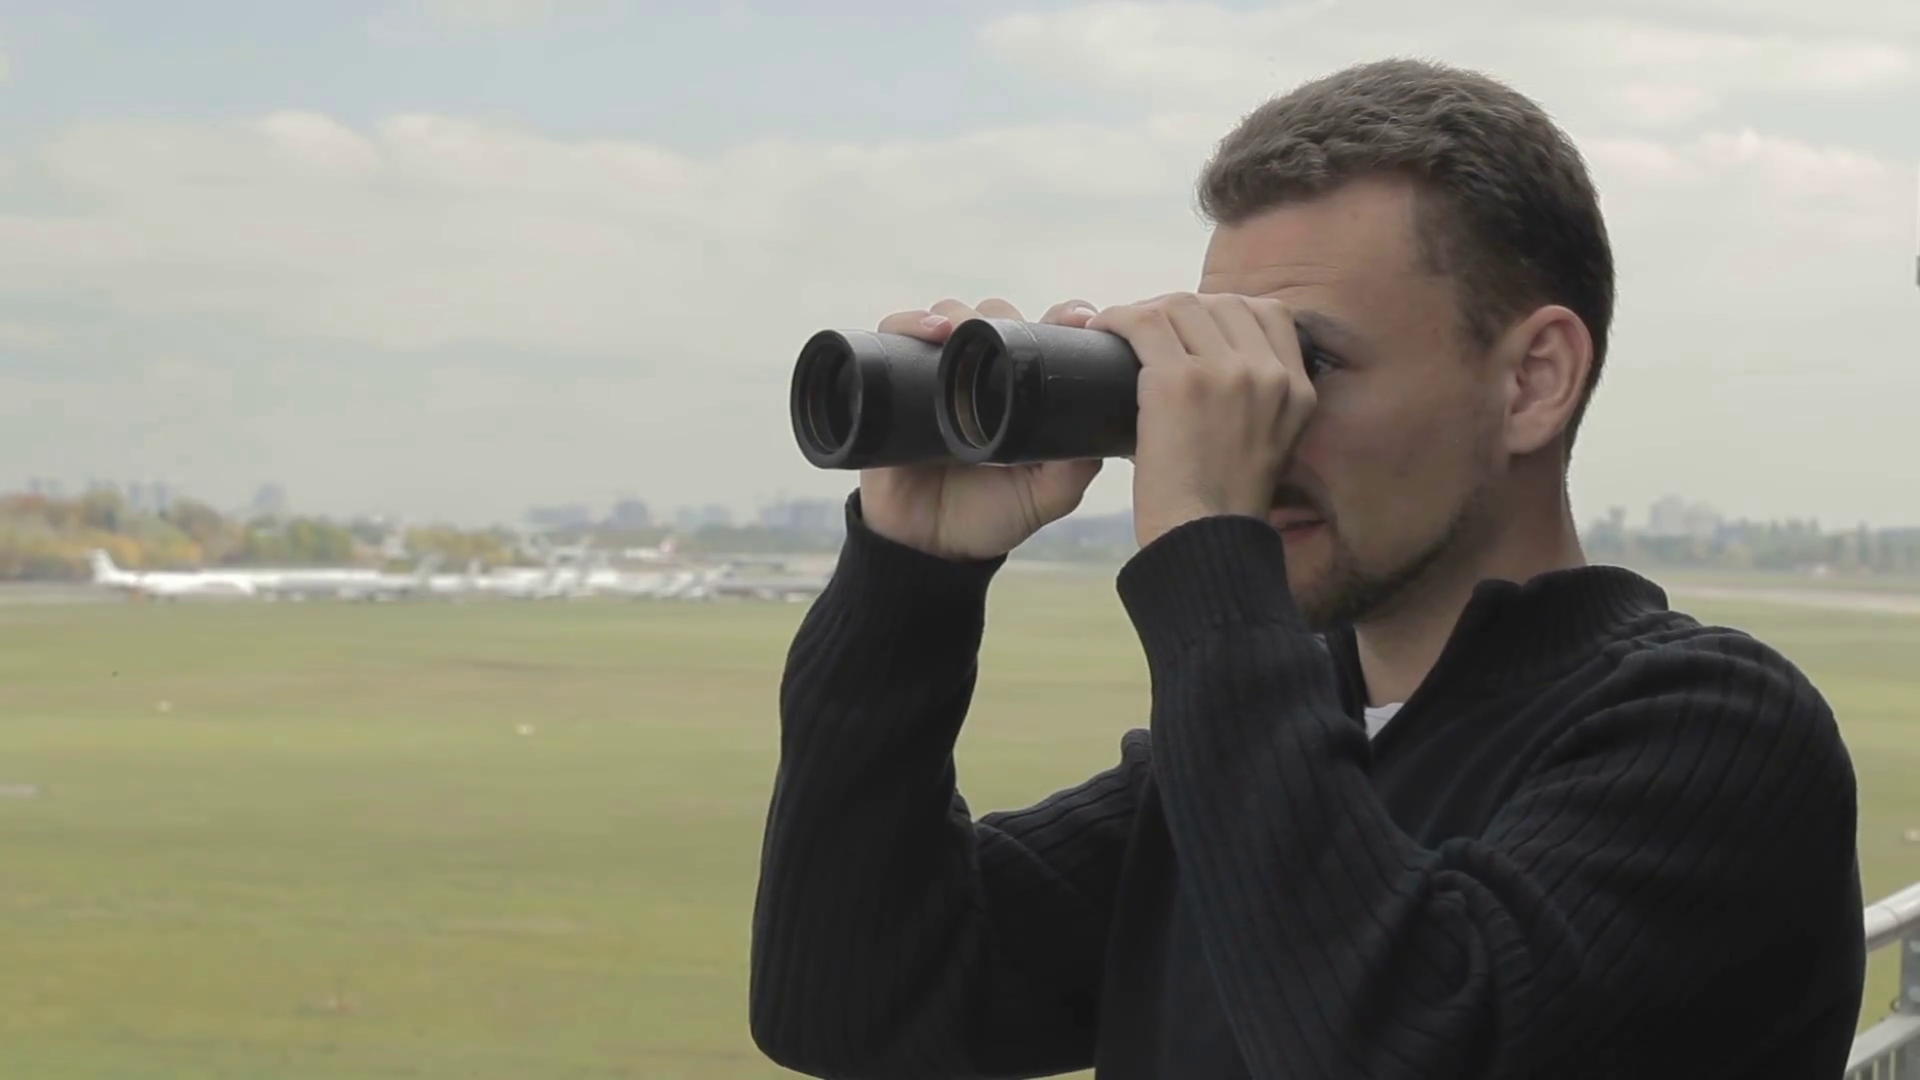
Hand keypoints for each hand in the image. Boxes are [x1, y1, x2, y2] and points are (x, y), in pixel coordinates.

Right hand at [859, 298, 1104, 560]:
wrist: (930, 548)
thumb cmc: (992, 517)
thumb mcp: (1047, 496)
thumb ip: (1074, 467)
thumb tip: (1098, 429)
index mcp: (1021, 391)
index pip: (1042, 337)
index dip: (1061, 318)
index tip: (1079, 319)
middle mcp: (979, 377)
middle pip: (992, 319)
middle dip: (1002, 315)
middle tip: (1013, 329)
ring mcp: (935, 379)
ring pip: (947, 319)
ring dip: (956, 313)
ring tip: (962, 328)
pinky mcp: (892, 386)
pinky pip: (893, 338)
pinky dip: (907, 323)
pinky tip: (928, 331)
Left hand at [1086, 293, 1315, 548]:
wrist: (1205, 543)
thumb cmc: (1221, 507)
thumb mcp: (1271, 447)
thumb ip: (1262, 404)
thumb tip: (1222, 368)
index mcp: (1297, 389)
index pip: (1271, 314)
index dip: (1224, 313)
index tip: (1194, 330)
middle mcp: (1268, 374)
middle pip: (1221, 304)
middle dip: (1181, 309)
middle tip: (1150, 329)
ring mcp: (1225, 373)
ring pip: (1179, 306)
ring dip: (1145, 311)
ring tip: (1123, 330)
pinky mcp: (1178, 381)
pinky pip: (1143, 324)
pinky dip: (1116, 320)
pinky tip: (1102, 331)